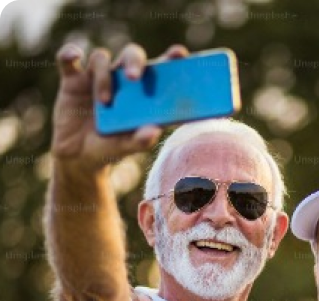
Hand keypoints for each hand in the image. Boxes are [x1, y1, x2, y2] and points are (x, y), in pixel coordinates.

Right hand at [51, 42, 188, 170]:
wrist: (79, 157)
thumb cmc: (110, 148)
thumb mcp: (126, 147)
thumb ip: (141, 140)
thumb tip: (154, 132)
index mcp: (141, 92)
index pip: (159, 70)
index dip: (170, 59)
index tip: (179, 54)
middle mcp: (121, 79)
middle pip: (131, 55)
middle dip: (135, 61)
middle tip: (134, 78)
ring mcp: (96, 77)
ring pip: (101, 59)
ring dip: (103, 77)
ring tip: (105, 103)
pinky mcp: (73, 80)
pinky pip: (68, 59)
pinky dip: (70, 54)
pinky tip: (74, 57)